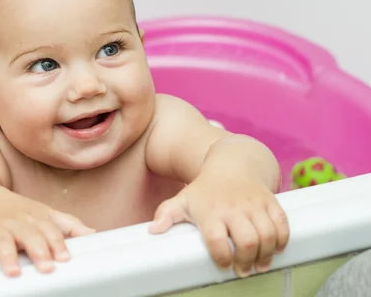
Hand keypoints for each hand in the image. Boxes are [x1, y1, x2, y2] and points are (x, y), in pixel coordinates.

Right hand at [0, 192, 94, 276]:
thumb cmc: (19, 214)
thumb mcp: (44, 214)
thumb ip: (68, 225)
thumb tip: (94, 234)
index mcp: (35, 217)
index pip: (49, 230)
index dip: (57, 244)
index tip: (64, 258)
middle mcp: (15, 221)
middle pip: (28, 235)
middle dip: (38, 250)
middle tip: (46, 267)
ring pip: (2, 241)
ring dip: (7, 256)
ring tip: (14, 272)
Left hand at [149, 173, 288, 277]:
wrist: (231, 164)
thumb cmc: (205, 190)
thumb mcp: (183, 200)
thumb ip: (166, 214)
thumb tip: (152, 230)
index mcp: (211, 211)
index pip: (216, 239)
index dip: (221, 256)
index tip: (224, 265)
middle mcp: (234, 208)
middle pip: (246, 240)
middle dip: (247, 260)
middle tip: (244, 270)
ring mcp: (254, 204)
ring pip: (267, 235)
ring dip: (266, 254)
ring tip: (260, 264)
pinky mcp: (271, 201)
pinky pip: (282, 223)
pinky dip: (282, 239)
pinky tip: (276, 249)